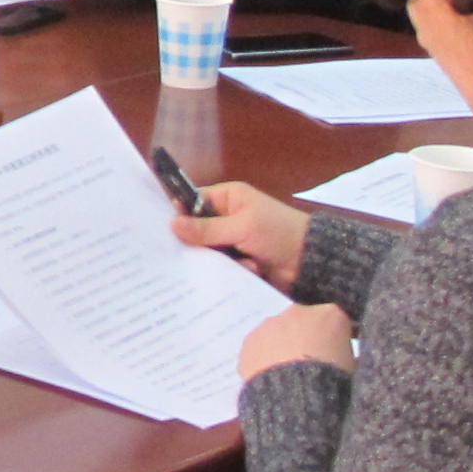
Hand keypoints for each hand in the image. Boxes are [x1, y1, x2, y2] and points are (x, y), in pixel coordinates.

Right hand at [173, 181, 310, 291]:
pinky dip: (227, 271)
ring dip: (215, 260)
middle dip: (193, 243)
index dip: (178, 215)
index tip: (161, 231)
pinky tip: (238, 273)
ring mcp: (232, 241)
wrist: (311, 262)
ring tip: (225, 264)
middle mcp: (227, 218)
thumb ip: (207, 228)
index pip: (193, 202)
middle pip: (196, 230)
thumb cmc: (278, 232)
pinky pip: (220, 267)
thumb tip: (172, 224)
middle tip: (179, 255)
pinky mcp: (237, 262)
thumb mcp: (242, 226)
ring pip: (207, 251)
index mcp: (228, 198)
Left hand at [239, 304, 354, 379]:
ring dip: (284, 347)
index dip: (338, 339)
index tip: (338, 355)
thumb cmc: (334, 385)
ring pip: (280, 332)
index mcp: (332, 315)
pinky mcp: (249, 341)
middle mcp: (299, 312)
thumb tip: (353, 361)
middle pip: (306, 322)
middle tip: (311, 367)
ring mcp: (270, 324)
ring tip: (289, 376)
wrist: (295, 401)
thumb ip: (354, 359)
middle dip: (309, 339)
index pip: (337, 321)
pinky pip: (260, 347)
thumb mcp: (357, 372)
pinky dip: (264, 358)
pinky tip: (270, 379)